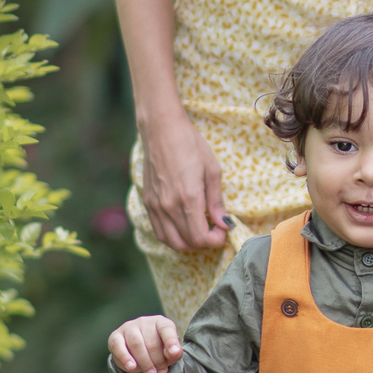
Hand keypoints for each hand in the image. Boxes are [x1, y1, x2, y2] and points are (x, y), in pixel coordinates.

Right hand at [109, 315, 183, 372]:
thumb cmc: (158, 351)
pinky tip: (131, 367)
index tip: (173, 353)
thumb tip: (173, 353)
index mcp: (160, 322)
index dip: (171, 341)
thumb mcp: (170, 353)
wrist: (138, 355)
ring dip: (144, 361)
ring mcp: (129, 327)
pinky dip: (125, 357)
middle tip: (161, 372)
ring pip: (136, 344)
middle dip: (157, 360)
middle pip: (151, 341)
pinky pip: (118, 346)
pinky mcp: (115, 336)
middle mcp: (144, 322)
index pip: (166, 328)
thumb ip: (175, 353)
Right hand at [140, 109, 227, 251]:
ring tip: (201, 228)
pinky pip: (159, 230)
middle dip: (204, 242)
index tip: (224, 229)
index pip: (201, 237)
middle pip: (187, 243)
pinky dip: (173, 235)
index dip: (216, 240)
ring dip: (188, 242)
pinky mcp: (147, 202)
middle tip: (215, 229)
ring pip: (171, 241)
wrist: (161, 129)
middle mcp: (168, 206)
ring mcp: (155, 206)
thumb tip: (225, 223)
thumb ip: (216, 201)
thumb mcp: (212, 170)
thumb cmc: (190, 144)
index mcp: (187, 198)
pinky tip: (185, 224)